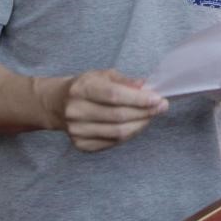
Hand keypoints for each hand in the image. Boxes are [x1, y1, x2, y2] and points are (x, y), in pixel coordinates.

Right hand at [49, 69, 168, 151]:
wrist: (58, 104)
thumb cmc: (86, 87)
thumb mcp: (103, 75)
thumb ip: (124, 81)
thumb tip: (145, 86)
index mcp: (81, 89)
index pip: (114, 96)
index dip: (139, 99)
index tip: (158, 98)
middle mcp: (76, 111)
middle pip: (118, 116)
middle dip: (145, 112)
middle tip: (162, 107)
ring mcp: (77, 130)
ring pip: (118, 133)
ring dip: (140, 124)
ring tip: (151, 115)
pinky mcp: (81, 145)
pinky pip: (112, 143)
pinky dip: (129, 134)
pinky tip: (136, 124)